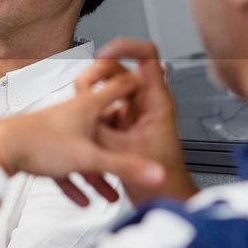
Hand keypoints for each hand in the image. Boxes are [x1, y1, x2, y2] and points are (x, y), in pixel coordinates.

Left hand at [0, 63, 164, 204]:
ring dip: (97, 174)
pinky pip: (63, 166)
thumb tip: (157, 174)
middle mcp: (70, 115)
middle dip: (121, 145)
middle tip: (136, 150)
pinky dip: (72, 182)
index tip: (149, 79)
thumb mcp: (89, 158)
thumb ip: (124, 167)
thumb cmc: (38, 144)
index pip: (117, 89)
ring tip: (109, 195)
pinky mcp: (40, 148)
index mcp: (85, 108)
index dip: (134, 83)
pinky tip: (80, 201)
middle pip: (104, 128)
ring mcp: (55, 131)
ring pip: (83, 153)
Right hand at [91, 38, 197, 204]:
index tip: (103, 54)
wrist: (166, 201)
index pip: (147, 55)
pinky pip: (103, 110)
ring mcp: (134, 114)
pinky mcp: (124, 127)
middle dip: (97, 76)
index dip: (124, 47)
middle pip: (120, 70)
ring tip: (81, 112)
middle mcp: (146, 103)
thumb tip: (82, 111)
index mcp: (156, 101)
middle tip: (82, 87)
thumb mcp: (124, 153)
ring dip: (91, 98)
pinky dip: (91, 116)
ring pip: (108, 91)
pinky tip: (86, 132)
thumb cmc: (163, 181)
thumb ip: (101, 129)